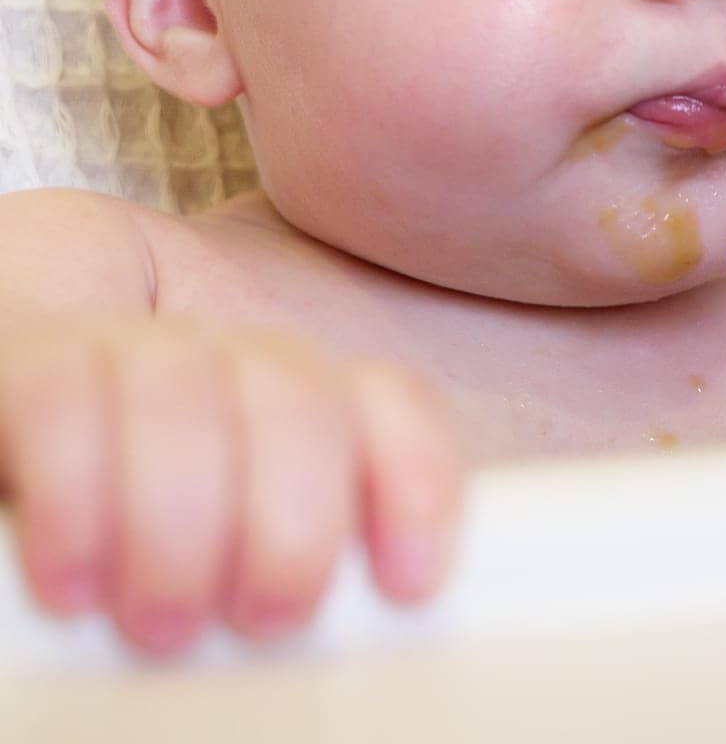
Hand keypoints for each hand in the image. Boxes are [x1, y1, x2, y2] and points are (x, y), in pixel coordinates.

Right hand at [0, 315, 466, 656]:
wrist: (6, 421)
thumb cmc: (115, 542)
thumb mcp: (222, 563)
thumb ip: (272, 576)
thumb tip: (356, 647)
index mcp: (277, 409)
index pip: (382, 404)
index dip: (414, 479)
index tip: (413, 585)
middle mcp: (214, 364)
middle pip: (299, 389)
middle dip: (296, 515)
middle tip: (265, 620)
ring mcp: (122, 350)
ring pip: (190, 379)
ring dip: (185, 516)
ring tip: (164, 624)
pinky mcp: (29, 357)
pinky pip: (65, 391)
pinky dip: (77, 492)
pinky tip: (73, 583)